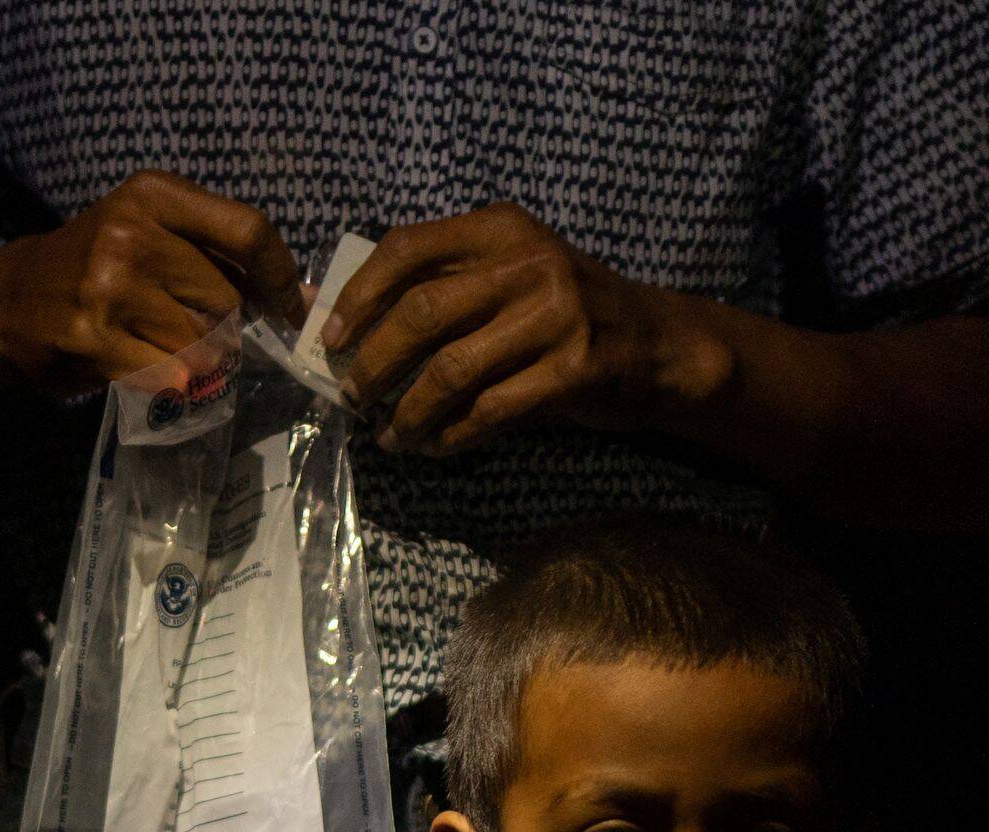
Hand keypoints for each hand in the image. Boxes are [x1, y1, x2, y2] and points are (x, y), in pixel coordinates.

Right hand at [0, 172, 303, 391]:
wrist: (10, 299)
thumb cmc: (97, 263)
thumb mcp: (151, 230)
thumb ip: (222, 254)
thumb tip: (301, 298)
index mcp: (151, 194)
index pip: (247, 231)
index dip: (280, 276)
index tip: (289, 307)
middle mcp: (130, 233)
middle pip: (227, 299)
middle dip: (220, 324)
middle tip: (185, 323)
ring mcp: (110, 288)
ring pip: (202, 345)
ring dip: (193, 358)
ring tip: (153, 341)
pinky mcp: (95, 340)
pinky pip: (169, 377)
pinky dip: (165, 382)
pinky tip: (132, 360)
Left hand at [322, 203, 719, 454]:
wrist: (656, 344)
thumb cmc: (563, 312)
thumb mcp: (509, 274)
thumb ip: (441, 284)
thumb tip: (337, 319)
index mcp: (502, 228)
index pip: (409, 247)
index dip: (360, 294)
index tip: (332, 337)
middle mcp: (529, 262)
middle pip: (423, 313)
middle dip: (375, 362)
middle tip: (354, 395)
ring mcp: (556, 315)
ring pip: (452, 370)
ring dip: (408, 411)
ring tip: (389, 434)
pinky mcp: (574, 370)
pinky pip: (490, 410)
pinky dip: (451, 435)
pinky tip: (433, 446)